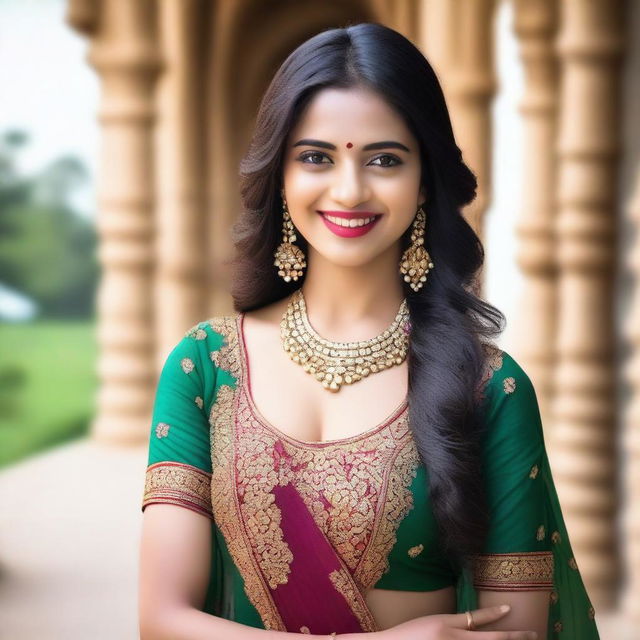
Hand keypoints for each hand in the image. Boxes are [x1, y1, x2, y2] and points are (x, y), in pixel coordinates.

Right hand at [378, 605, 537, 639]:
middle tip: (534, 633)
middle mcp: (452, 639)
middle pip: (491, 639)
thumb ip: (451, 625)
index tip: (511, 609)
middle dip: (514, 637)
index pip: (476, 617)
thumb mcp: (431, 623)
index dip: (495, 613)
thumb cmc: (409, 634)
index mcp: (446, 624)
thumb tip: (472, 626)